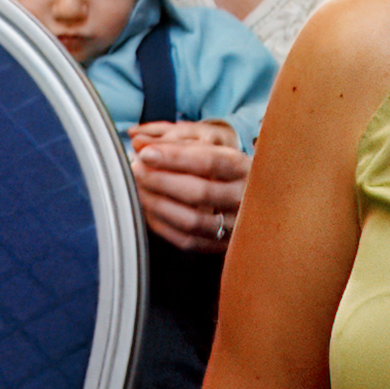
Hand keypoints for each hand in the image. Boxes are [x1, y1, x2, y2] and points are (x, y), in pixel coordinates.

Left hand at [127, 120, 246, 251]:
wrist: (253, 200)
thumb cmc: (225, 170)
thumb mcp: (213, 150)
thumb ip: (178, 144)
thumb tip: (139, 142)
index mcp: (247, 169)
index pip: (210, 161)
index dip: (175, 157)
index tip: (146, 153)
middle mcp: (245, 199)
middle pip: (200, 192)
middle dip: (161, 180)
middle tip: (136, 170)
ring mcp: (236, 226)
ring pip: (192, 220)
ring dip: (158, 204)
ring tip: (138, 188)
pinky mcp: (222, 246)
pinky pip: (188, 241)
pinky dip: (163, 225)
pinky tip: (148, 209)